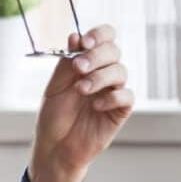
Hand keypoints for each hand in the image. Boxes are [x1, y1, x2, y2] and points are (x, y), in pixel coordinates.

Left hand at [30, 24, 133, 181]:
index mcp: (86, 63)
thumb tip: (75, 36)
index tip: (84, 42)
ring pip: (120, 71)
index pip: (104, 38)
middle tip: (77, 68)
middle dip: (95, 56)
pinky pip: (127, 96)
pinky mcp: (120, 111)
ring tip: (81, 90)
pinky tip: (95, 106)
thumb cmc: (54, 116)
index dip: (99, 35)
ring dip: (100, 77)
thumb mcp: (55, 86)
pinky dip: (112, 97)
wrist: (55, 146)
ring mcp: (113, 91)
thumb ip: (66, 63)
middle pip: (114, 51)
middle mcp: (102, 74)